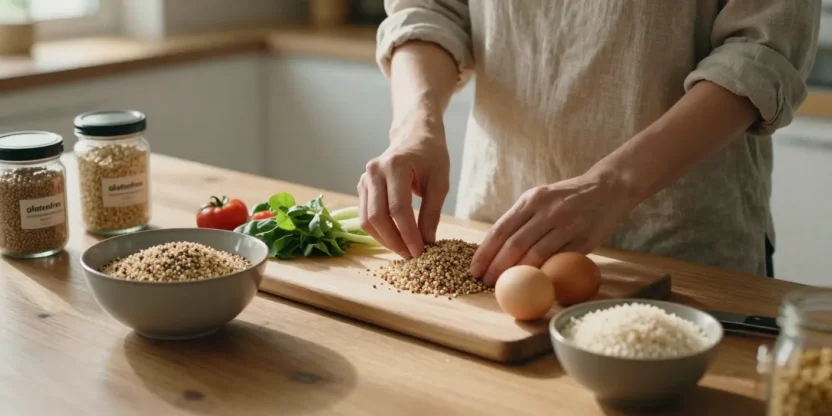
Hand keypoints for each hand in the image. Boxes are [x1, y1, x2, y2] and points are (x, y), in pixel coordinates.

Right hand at [358, 120, 449, 258]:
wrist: (414, 137)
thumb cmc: (431, 157)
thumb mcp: (440, 183)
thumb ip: (432, 212)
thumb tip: (427, 242)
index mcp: (395, 166)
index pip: (398, 209)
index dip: (408, 234)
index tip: (420, 252)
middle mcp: (374, 171)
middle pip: (377, 216)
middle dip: (395, 241)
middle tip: (411, 256)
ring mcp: (365, 179)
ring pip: (367, 220)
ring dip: (385, 240)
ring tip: (404, 251)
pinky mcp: (362, 187)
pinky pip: (365, 216)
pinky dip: (379, 232)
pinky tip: (395, 239)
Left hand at [470, 172, 635, 285]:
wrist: (608, 188)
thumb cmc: (566, 197)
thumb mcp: (541, 197)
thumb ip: (521, 218)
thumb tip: (494, 248)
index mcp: (531, 199)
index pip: (501, 229)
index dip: (485, 252)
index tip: (474, 269)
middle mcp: (547, 211)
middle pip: (514, 244)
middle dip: (496, 267)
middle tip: (485, 282)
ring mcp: (566, 226)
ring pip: (535, 255)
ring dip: (517, 273)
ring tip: (505, 285)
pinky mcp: (583, 240)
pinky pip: (558, 261)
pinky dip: (542, 273)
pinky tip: (532, 283)